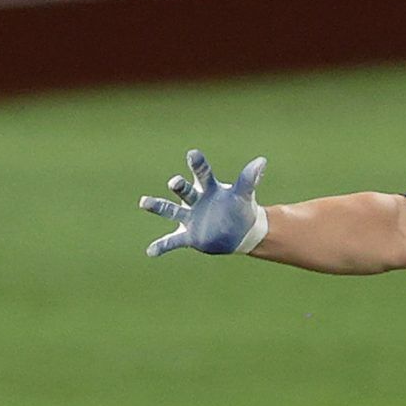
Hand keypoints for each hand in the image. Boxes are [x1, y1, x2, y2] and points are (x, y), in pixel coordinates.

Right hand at [138, 150, 269, 255]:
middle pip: (185, 191)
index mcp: (208, 188)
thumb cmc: (239, 208)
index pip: (203, 174)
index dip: (198, 164)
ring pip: (170, 210)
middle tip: (174, 182)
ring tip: (144, 202)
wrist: (241, 232)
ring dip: (158, 206)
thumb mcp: (244, 194)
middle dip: (179, 186)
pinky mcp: (188, 236)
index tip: (193, 153)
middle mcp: (195, 200)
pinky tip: (150, 251)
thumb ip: (250, 179)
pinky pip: (172, 241)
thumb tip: (262, 161)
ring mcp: (189, 218)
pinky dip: (162, 246)